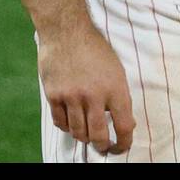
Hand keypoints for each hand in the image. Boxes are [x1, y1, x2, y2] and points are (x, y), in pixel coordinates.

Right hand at [38, 22, 136, 155]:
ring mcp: (72, 96)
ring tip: (87, 135)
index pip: (123, 126)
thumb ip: (119, 96)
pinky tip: (71, 123)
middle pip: (98, 136)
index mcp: (115, 88)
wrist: (67, 31)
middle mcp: (94, 95)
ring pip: (78, 132)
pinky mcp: (54, 95)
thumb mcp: (117, 70)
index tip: (122, 146)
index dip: (124, 142)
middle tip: (104, 147)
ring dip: (84, 137)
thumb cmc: (95, 49)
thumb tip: (125, 124)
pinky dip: (67, 127)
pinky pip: (61, 122)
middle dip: (103, 146)